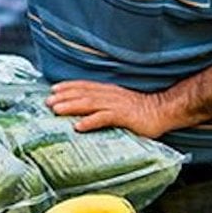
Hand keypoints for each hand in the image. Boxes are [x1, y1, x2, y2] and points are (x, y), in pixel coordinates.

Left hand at [46, 80, 171, 137]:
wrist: (164, 111)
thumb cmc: (142, 111)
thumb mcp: (120, 104)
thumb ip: (106, 105)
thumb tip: (88, 111)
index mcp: (109, 91)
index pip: (85, 86)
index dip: (68, 87)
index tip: (53, 89)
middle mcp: (110, 95)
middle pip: (83, 94)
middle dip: (64, 97)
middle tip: (47, 101)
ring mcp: (116, 105)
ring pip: (89, 104)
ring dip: (71, 106)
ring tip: (56, 110)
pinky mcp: (124, 116)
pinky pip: (104, 118)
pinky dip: (90, 121)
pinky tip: (78, 126)